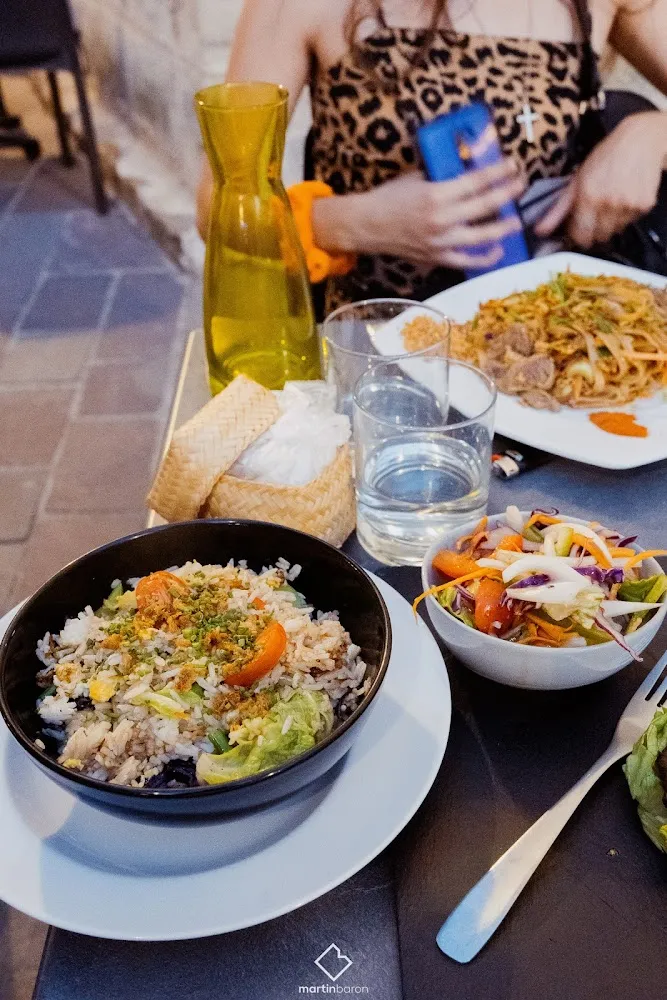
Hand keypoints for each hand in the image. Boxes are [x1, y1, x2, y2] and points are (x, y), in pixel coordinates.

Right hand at [312, 159, 524, 269]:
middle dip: (507, 193)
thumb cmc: (390, 197)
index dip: (497, 172)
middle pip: (484, 206)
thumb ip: (443, 173)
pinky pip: (466, 260)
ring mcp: (441, 242)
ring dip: (502, 227)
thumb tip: (467, 163)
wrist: (367, 226)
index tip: (513, 165)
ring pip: (481, 236)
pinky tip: (497, 251)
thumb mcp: (416, 177)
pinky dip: (483, 257)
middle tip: (521, 184)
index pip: (476, 181)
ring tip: (516, 221)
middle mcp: (442, 220)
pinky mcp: (437, 257)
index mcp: (436, 195)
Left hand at [536, 111, 666, 247]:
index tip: (578, 229)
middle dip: (594, 231)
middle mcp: (608, 203)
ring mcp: (628, 205)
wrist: (642, 139)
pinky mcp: (644, 205)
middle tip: (595, 215)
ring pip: (615, 231)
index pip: (580, 236)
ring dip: (610, 223)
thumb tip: (540, 231)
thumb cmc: (606, 156)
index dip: (578, 235)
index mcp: (588, 196)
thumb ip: (558, 209)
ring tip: (611, 202)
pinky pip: (630, 222)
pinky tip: (625, 197)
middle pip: (598, 237)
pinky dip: (626, 215)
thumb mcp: (577, 179)